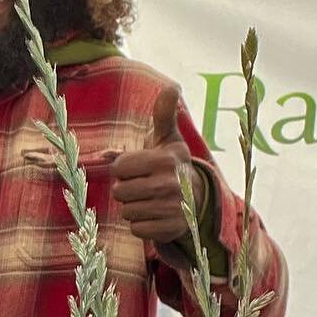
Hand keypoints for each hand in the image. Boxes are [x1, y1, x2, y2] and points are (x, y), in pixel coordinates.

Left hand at [108, 83, 207, 246]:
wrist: (197, 197)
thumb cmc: (172, 163)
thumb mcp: (168, 137)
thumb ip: (163, 113)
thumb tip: (172, 87)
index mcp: (165, 159)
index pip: (118, 168)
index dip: (124, 168)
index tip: (140, 167)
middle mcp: (170, 184)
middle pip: (120, 192)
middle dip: (127, 188)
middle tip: (144, 184)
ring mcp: (171, 209)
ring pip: (127, 212)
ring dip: (134, 207)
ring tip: (150, 199)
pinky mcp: (170, 229)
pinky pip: (137, 230)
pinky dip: (142, 224)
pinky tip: (155, 214)